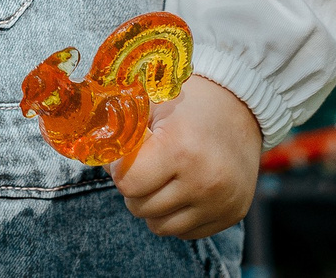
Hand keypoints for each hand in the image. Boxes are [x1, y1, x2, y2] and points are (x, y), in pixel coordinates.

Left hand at [113, 76, 259, 239]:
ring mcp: (220, 202)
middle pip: (141, 208)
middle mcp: (204, 181)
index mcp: (180, 149)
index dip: (119, 169)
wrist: (242, 106)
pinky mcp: (232, 215)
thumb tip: (92, 152)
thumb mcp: (152, 104)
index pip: (127, 184)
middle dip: (134, 188)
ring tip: (162, 178)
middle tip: (144, 165)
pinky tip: (183, 188)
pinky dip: (177, 215)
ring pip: (161, 226)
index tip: (125, 156)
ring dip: (153, 206)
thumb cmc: (190, 102)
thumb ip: (121, 130)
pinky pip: (186, 232)